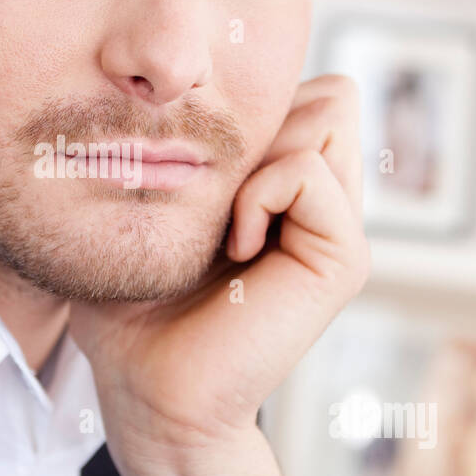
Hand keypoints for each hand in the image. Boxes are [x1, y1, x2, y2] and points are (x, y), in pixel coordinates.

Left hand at [67, 75, 368, 475]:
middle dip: (259, 124)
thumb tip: (177, 82)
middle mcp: (325, 205)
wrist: (148, 394)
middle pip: (327, 94)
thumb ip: (185, 147)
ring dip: (256, 155)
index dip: (250, 110)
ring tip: (222, 224)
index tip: (194, 172)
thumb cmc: (131, 306)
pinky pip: (308, 171)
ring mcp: (340, 230)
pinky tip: (232, 249)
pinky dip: (258, 195)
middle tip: (213, 196)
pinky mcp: (343, 258)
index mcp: (288, 190)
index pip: (304, 90)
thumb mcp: (154, 205)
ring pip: (329, 114)